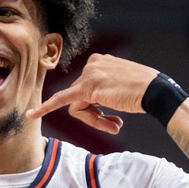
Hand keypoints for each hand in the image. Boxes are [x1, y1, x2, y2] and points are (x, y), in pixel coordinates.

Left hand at [26, 54, 161, 133]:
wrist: (155, 90)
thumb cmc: (146, 91)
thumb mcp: (125, 87)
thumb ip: (109, 91)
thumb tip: (101, 102)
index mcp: (102, 62)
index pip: (89, 87)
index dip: (95, 107)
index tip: (99, 114)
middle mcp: (93, 63)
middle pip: (81, 97)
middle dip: (96, 116)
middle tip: (116, 126)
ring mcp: (89, 74)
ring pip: (79, 105)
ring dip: (95, 120)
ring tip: (115, 125)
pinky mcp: (87, 88)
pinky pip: (64, 103)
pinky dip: (49, 110)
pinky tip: (32, 114)